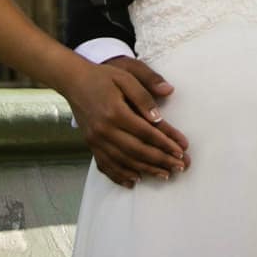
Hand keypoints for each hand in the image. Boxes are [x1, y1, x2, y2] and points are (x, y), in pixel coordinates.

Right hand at [60, 56, 188, 188]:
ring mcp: (96, 140)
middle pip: (138, 151)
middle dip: (161, 160)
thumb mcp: (126, 75)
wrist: (74, 81)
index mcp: (116, 112)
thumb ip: (146, 89)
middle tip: (181, 166)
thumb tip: (168, 93)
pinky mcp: (91, 145)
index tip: (182, 149)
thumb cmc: (103, 77)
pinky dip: (120, 176)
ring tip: (165, 175)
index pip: (146, 132)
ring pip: (124, 161)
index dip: (166, 142)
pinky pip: (106, 165)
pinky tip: (135, 181)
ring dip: (146, 170)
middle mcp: (105, 130)